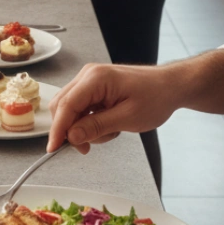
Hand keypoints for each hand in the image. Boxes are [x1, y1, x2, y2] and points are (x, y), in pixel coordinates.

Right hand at [47, 62, 180, 153]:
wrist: (170, 86)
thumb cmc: (155, 97)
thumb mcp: (127, 118)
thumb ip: (97, 126)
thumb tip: (71, 136)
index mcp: (95, 78)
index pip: (66, 105)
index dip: (58, 129)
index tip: (52, 149)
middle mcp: (88, 75)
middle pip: (62, 106)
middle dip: (71, 130)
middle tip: (87, 148)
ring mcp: (90, 80)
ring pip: (70, 108)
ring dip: (83, 127)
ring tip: (111, 132)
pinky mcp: (94, 87)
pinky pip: (81, 107)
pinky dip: (89, 121)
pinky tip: (109, 125)